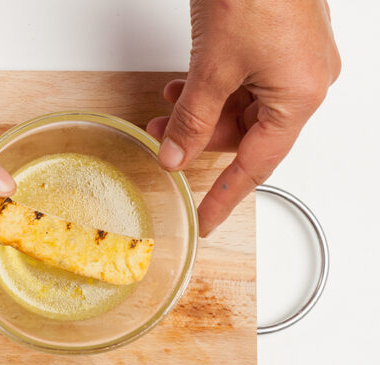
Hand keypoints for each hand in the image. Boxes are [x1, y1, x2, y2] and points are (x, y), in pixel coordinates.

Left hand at [147, 0, 339, 236]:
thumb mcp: (212, 68)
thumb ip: (192, 119)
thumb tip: (175, 156)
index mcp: (300, 96)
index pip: (257, 165)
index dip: (225, 196)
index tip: (206, 220)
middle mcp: (305, 81)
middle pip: (245, 134)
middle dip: (199, 139)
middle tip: (162, 141)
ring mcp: (294, 60)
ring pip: (241, 107)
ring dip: (201, 112)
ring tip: (166, 110)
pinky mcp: (279, 41)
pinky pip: (244, 81)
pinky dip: (212, 89)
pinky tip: (184, 87)